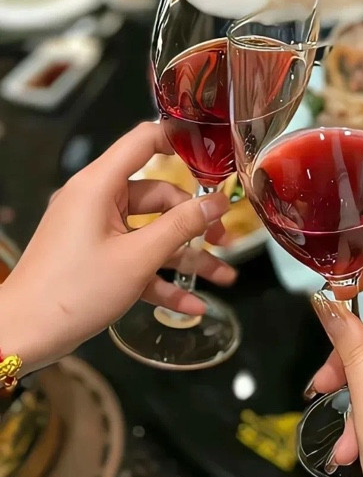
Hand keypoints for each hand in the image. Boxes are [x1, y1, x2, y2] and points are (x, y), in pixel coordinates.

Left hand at [1, 122, 234, 372]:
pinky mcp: (99, 257)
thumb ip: (182, 225)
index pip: (143, 141)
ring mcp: (98, 231)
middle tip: (225, 239)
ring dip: (187, 256)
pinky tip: (193, 304)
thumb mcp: (138, 257)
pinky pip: (138, 259)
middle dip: (194, 220)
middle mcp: (99, 201)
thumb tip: (219, 201)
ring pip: (154, 233)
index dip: (179, 139)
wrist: (24, 337)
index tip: (213, 150)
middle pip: (159, 196)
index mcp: (100, 186)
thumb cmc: (76, 290)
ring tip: (224, 275)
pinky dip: (163, 278)